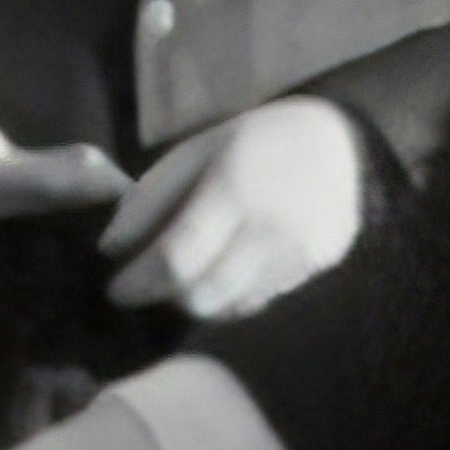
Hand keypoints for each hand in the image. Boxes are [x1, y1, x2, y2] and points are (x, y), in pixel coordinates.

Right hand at [0, 0, 130, 219]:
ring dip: (61, 195)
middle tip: (124, 186)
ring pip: (9, 198)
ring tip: (117, 183)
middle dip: (62, 197)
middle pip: (4, 200)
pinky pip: (9, 183)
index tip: (95, 172)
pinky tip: (88, 169)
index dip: (41, 182)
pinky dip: (48, 182)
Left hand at [102, 99, 363, 317]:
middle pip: (202, 296)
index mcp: (235, 190)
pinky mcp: (315, 270)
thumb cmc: (254, 142)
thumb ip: (151, 197)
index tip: (116, 289)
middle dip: (165, 297)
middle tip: (148, 283)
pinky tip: (224, 270)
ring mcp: (299, 255)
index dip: (138, 283)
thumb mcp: (196, 150)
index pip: (176, 259)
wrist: (339, 142)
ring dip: (198, 300)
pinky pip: (259, 302)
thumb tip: (111, 248)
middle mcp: (271, 230)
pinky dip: (230, 296)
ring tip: (186, 274)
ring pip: (229, 308)